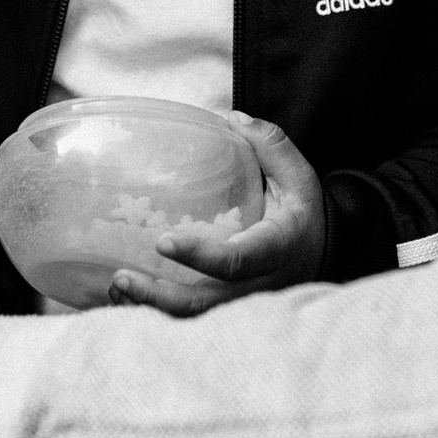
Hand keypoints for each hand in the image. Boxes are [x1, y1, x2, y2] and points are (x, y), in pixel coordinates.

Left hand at [110, 111, 325, 315]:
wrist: (321, 254)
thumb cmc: (304, 214)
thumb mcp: (299, 176)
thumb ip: (270, 145)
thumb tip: (230, 118)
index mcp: (276, 248)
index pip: (236, 261)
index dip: (199, 256)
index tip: (163, 242)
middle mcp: (259, 285)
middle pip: (206, 303)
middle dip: (161, 296)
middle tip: (121, 277)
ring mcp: (243, 304)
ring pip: (195, 318)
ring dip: (152, 308)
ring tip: (117, 288)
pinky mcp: (229, 309)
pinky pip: (190, 319)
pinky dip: (157, 312)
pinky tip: (128, 297)